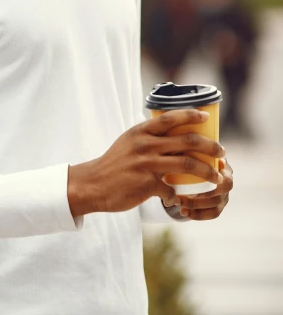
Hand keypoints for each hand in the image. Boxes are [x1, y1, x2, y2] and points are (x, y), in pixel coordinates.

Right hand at [68, 109, 225, 216]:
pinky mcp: (146, 184)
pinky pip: (171, 189)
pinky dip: (178, 195)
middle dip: (209, 146)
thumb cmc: (114, 163)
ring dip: (206, 171)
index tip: (205, 116)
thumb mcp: (129, 142)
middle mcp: (145, 144)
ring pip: (186, 163)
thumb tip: (173, 133)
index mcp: (141, 132)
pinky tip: (178, 198)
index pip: (170, 117)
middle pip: (186, 140)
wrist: (93, 184)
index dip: (190, 115)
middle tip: (221, 152)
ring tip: (216, 177)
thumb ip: (148, 137)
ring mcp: (146, 164)